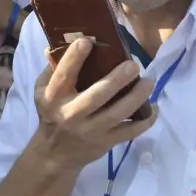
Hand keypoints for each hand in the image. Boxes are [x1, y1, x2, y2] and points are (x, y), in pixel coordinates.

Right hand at [34, 37, 156, 171]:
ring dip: (136, 97)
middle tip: (133, 65)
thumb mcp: (41, 92)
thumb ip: (51, 70)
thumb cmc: (51, 114)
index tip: (87, 41)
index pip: (63, 76)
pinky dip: (145, 120)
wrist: (55, 154)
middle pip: (97, 96)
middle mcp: (71, 114)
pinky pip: (130, 132)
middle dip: (117, 79)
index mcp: (53, 98)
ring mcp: (90, 130)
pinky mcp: (105, 142)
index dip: (74, 58)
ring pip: (118, 114)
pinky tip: (154, 108)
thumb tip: (56, 45)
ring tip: (149, 81)